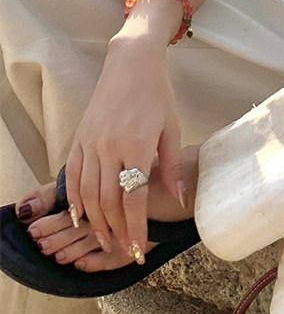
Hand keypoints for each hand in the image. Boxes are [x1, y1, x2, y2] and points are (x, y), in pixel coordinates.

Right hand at [64, 38, 183, 261]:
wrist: (131, 63)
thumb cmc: (157, 94)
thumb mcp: (172, 128)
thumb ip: (171, 165)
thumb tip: (180, 198)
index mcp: (136, 145)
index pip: (133, 198)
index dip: (135, 227)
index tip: (138, 249)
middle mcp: (110, 147)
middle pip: (108, 201)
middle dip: (115, 230)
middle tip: (123, 250)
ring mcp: (91, 143)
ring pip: (87, 193)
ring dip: (95, 221)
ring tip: (104, 239)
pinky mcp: (80, 138)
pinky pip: (73, 175)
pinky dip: (75, 199)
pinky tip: (81, 215)